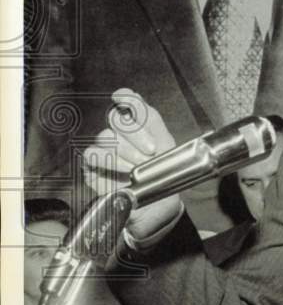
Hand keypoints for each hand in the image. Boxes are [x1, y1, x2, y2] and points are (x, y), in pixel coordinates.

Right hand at [83, 89, 180, 241]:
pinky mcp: (93, 167)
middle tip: (150, 151)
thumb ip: (155, 125)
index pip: (128, 104)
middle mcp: (121, 135)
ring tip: (137, 168)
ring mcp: (106, 150)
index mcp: (141, 127)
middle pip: (116, 118)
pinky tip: (122, 173)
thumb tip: (139, 103)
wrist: (159, 208)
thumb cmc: (164, 177)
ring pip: (105, 136)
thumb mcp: (168, 150)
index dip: (125, 97)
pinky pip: (93, 155)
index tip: (122, 96)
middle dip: (135, 132)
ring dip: (124, 151)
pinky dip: (109, 162)